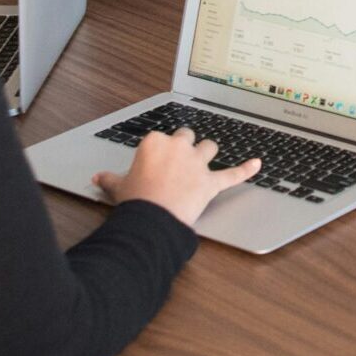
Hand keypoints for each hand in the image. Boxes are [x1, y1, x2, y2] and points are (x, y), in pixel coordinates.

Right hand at [93, 128, 261, 226]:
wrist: (152, 219)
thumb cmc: (135, 201)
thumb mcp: (118, 187)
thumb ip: (110, 179)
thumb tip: (98, 177)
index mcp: (155, 143)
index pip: (162, 138)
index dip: (161, 150)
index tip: (157, 161)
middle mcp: (179, 148)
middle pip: (187, 137)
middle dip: (185, 145)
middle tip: (180, 158)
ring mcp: (197, 164)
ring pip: (209, 147)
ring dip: (208, 152)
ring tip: (205, 158)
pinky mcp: (211, 182)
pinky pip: (232, 175)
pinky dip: (246, 170)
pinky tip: (257, 164)